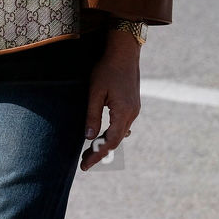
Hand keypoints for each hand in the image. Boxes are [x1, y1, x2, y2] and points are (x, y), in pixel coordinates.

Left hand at [80, 27, 140, 171]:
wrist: (124, 53)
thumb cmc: (107, 69)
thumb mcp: (95, 92)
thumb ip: (92, 115)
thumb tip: (89, 138)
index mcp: (123, 112)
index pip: (110, 142)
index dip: (98, 155)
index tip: (85, 166)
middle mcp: (132, 114)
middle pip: (116, 141)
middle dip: (100, 153)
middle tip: (84, 163)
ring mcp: (134, 110)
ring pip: (120, 134)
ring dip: (106, 144)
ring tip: (90, 152)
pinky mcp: (132, 105)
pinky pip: (122, 126)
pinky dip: (112, 134)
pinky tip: (103, 136)